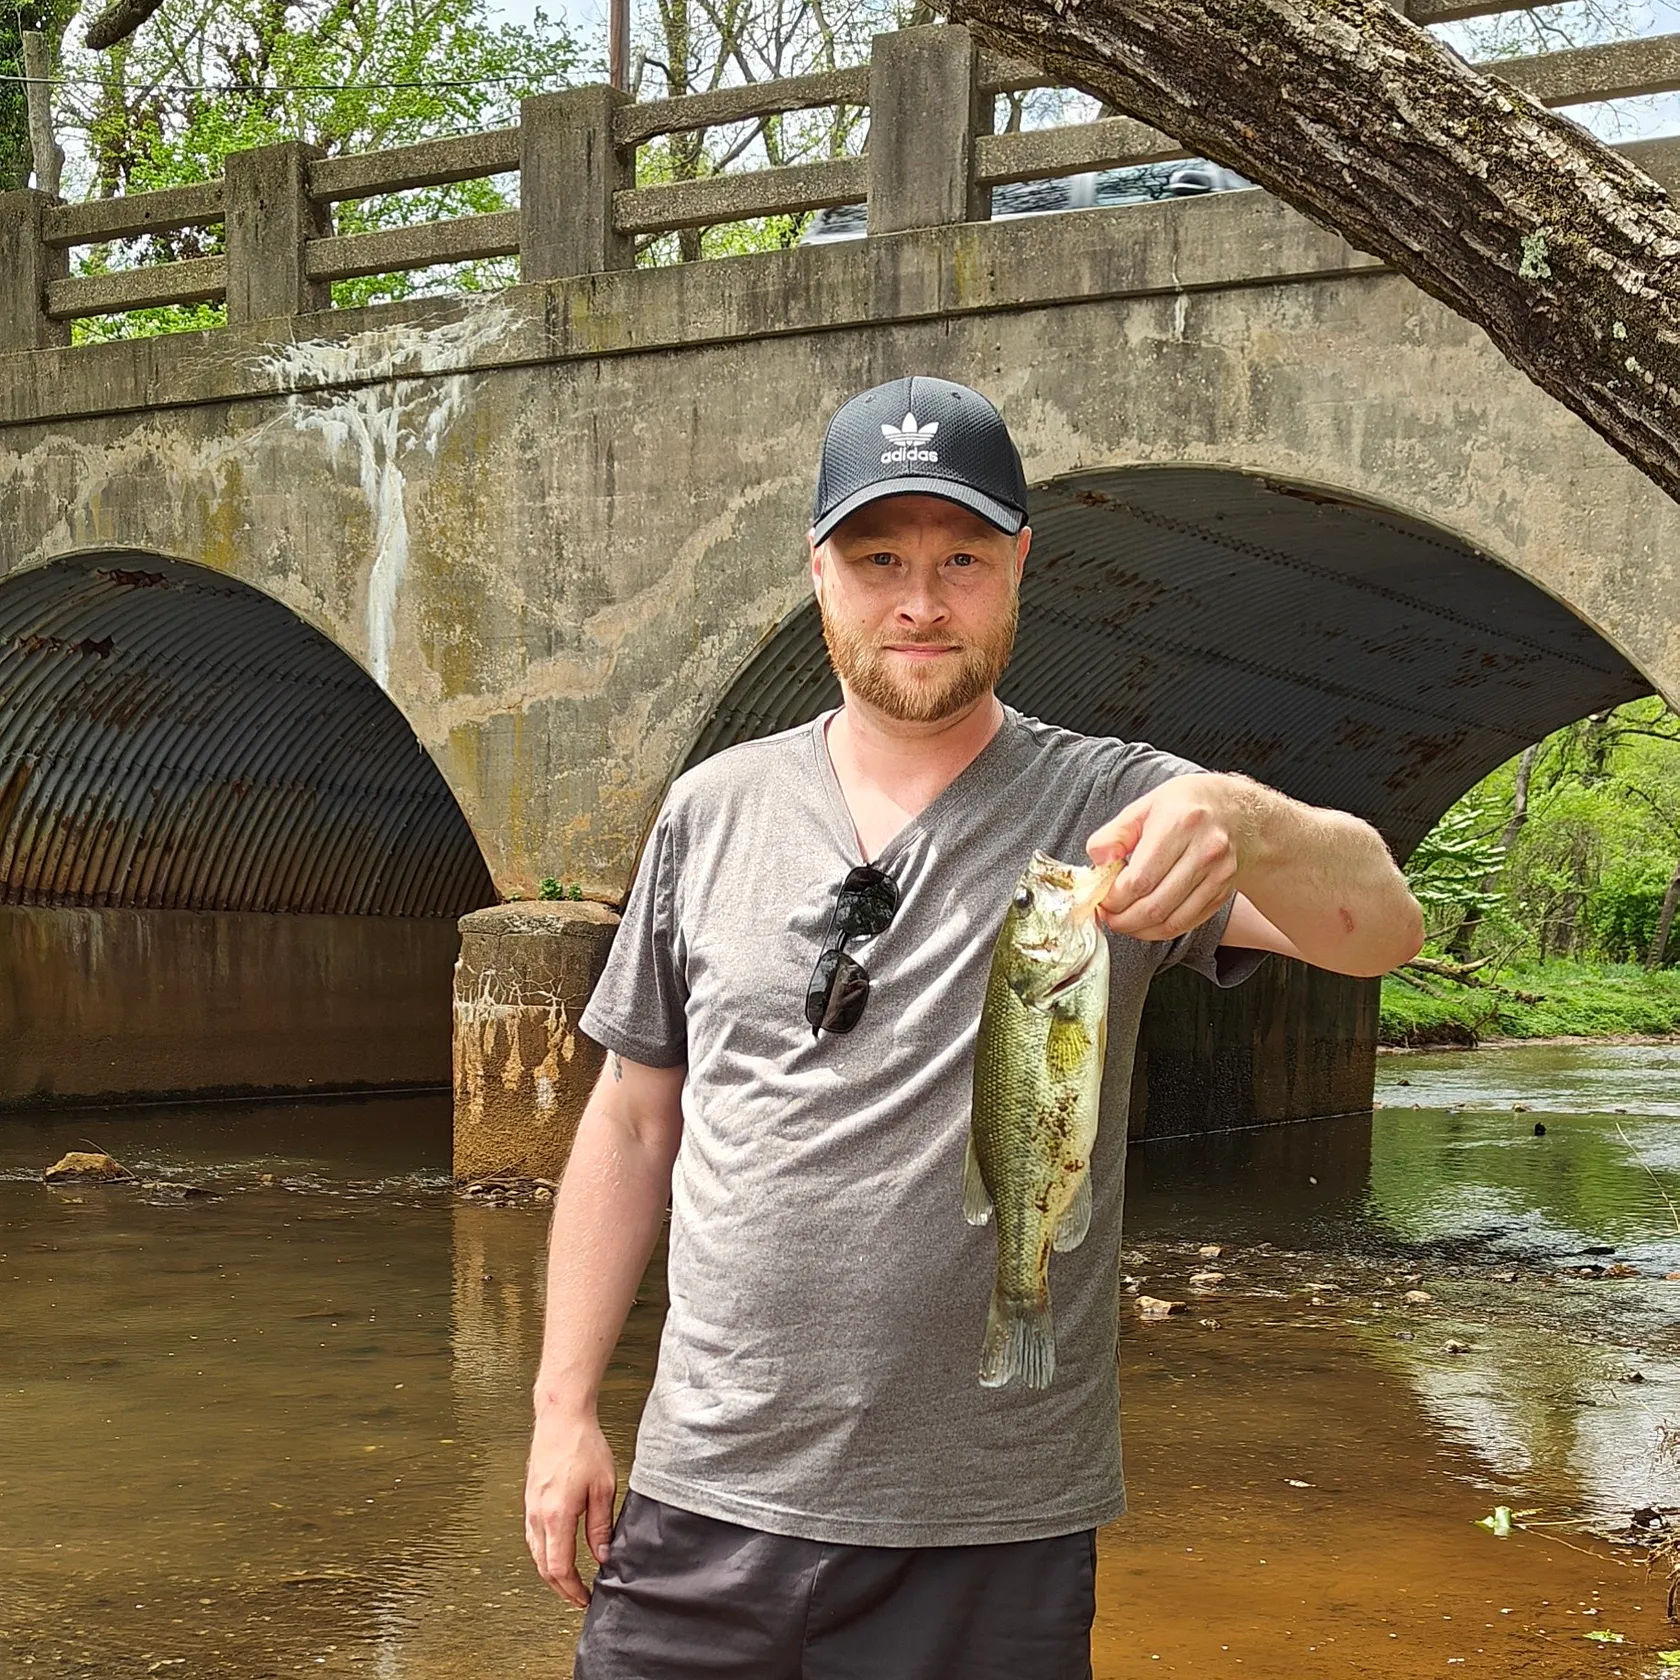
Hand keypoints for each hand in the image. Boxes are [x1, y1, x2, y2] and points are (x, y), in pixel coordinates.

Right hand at [524, 1403, 618, 1606]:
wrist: (561, 1419)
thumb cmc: (582, 1445)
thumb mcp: (603, 1488)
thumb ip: (600, 1526)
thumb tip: (603, 1555)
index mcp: (556, 1516)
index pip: (559, 1568)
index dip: (572, 1589)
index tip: (585, 1598)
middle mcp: (537, 1516)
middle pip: (544, 1567)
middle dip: (561, 1588)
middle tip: (579, 1597)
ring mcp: (530, 1508)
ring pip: (535, 1554)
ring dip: (551, 1573)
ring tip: (570, 1581)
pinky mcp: (530, 1500)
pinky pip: (533, 1538)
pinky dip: (544, 1554)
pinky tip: (556, 1552)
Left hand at [1087, 774, 1239, 940]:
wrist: (1234, 810)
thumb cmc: (1183, 806)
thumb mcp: (1143, 807)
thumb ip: (1114, 835)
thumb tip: (1098, 863)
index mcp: (1180, 824)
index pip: (1139, 879)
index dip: (1113, 898)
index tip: (1100, 900)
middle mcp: (1204, 850)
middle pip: (1155, 905)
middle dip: (1123, 919)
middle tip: (1107, 916)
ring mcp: (1218, 874)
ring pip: (1171, 921)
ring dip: (1139, 930)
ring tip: (1122, 921)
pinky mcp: (1222, 892)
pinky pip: (1187, 923)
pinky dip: (1160, 930)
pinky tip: (1144, 923)